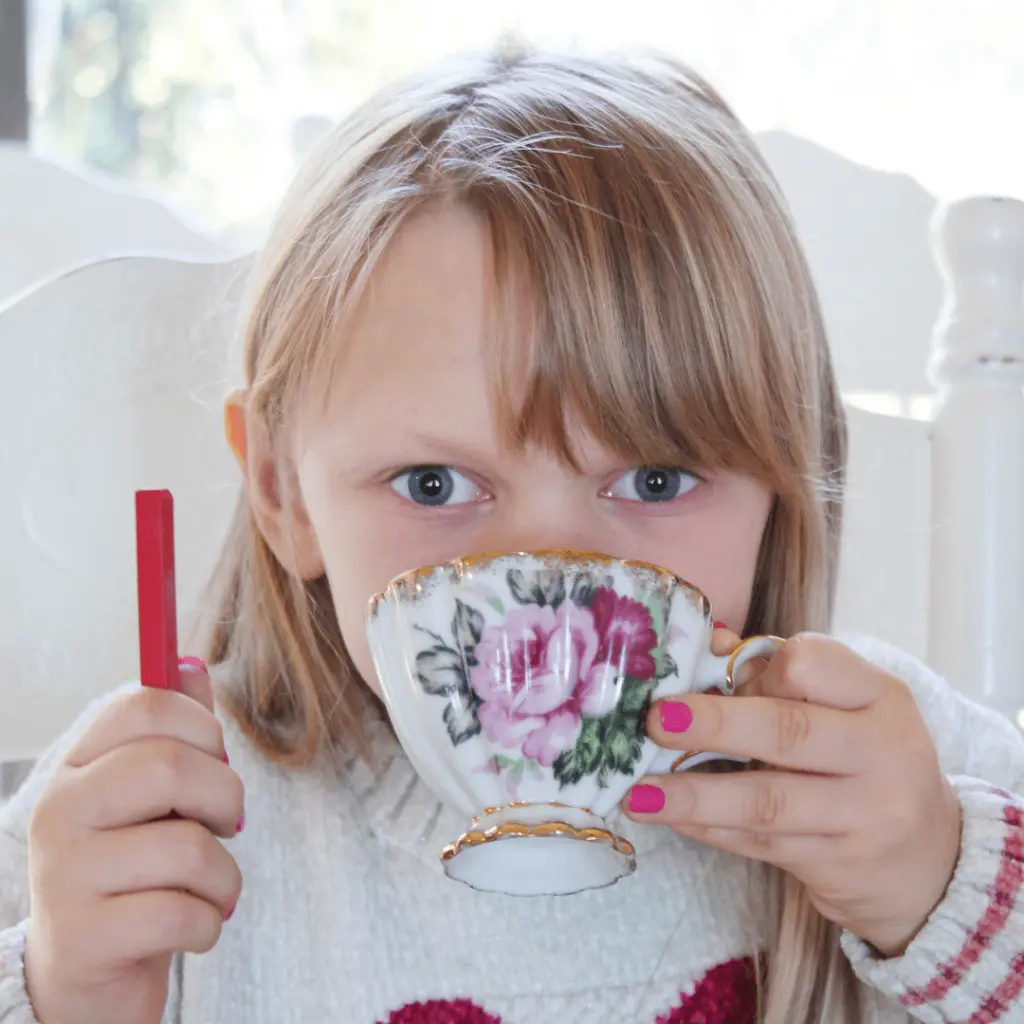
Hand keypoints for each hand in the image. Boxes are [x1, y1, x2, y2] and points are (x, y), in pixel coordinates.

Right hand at [24, 661, 243, 1023]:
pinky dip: (208, 923)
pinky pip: (181, 913)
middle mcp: (59, 810)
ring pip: (187, 847)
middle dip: (225, 798)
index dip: (203, 728)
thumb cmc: (134, 870)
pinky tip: (193, 927)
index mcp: (78, 765)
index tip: (215, 762)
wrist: (84, 976)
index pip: (146, 705)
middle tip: (225, 826)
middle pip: (169, 766)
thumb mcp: (153, 798)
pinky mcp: (83, 938)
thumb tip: (191, 668)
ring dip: (224, 877)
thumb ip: (174, 732)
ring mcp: (64, 874)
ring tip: (211, 890)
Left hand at [624, 631, 961, 955]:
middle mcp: (883, 752)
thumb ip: (781, 676)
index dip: (758, 670)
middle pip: (786, 732)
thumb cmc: (866, 761)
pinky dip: (708, 828)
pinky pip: (760, 843)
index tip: (721, 676)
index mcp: (881, 696)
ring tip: (640, 793)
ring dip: (695, 796)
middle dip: (713, 725)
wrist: (929, 862)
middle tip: (655, 721)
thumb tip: (705, 644)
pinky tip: (669, 817)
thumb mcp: (847, 708)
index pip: (813, 664)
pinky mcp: (840, 865)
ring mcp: (865, 815)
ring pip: (767, 802)